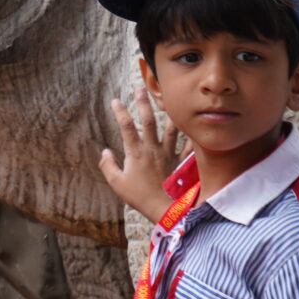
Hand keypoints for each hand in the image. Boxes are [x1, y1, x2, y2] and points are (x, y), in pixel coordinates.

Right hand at [100, 93, 180, 222]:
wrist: (165, 210)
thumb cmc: (139, 198)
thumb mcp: (117, 184)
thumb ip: (108, 166)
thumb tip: (105, 152)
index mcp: (136, 152)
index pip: (126, 126)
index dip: (120, 112)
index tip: (115, 100)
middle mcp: (152, 149)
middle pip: (148, 121)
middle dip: (143, 103)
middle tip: (140, 88)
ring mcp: (168, 155)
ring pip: (169, 130)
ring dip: (168, 114)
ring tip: (169, 102)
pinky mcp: (180, 163)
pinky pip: (188, 147)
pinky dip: (191, 137)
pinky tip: (193, 127)